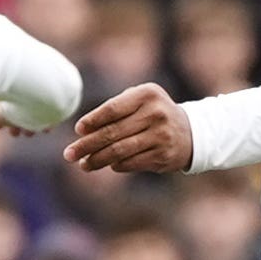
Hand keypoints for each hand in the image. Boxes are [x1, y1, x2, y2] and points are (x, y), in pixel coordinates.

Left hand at [66, 84, 191, 172]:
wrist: (190, 132)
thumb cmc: (153, 113)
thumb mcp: (140, 100)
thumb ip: (115, 108)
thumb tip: (83, 131)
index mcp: (147, 94)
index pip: (112, 108)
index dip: (92, 120)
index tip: (78, 130)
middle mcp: (156, 113)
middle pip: (112, 132)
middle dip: (87, 145)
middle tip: (69, 154)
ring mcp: (161, 136)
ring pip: (119, 151)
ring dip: (97, 160)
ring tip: (83, 164)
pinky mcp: (163, 155)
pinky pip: (131, 163)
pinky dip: (116, 165)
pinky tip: (107, 164)